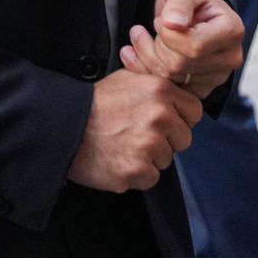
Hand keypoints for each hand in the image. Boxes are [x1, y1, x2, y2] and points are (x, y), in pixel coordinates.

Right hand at [65, 70, 203, 192]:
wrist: (63, 128)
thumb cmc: (94, 103)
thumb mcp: (128, 78)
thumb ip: (156, 81)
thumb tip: (178, 83)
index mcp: (162, 91)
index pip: (194, 112)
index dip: (181, 119)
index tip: (167, 124)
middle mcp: (160, 117)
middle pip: (184, 139)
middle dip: (167, 141)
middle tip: (141, 138)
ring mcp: (149, 146)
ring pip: (166, 160)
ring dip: (150, 159)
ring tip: (125, 147)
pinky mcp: (136, 170)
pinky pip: (150, 179)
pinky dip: (137, 175)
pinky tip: (119, 161)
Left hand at [119, 0, 244, 98]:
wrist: (194, 14)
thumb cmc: (190, 0)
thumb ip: (179, 2)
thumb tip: (173, 23)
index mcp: (232, 31)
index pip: (193, 46)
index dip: (168, 34)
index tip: (164, 19)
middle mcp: (231, 58)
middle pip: (179, 64)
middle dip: (156, 45)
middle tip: (153, 27)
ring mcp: (217, 77)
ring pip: (169, 78)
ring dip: (147, 57)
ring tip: (143, 37)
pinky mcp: (201, 90)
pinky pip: (167, 90)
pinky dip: (147, 72)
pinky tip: (140, 55)